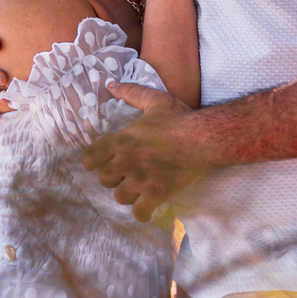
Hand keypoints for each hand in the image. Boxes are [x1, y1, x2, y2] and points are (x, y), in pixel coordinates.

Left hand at [82, 81, 207, 221]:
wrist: (205, 138)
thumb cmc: (180, 118)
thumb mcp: (154, 100)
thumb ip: (131, 92)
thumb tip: (111, 84)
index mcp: (122, 139)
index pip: (91, 157)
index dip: (93, 162)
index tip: (100, 163)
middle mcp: (127, 161)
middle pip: (104, 179)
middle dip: (113, 177)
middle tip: (125, 174)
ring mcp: (141, 179)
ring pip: (119, 196)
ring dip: (127, 194)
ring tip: (137, 189)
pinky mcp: (157, 194)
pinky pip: (139, 212)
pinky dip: (142, 212)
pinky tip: (148, 206)